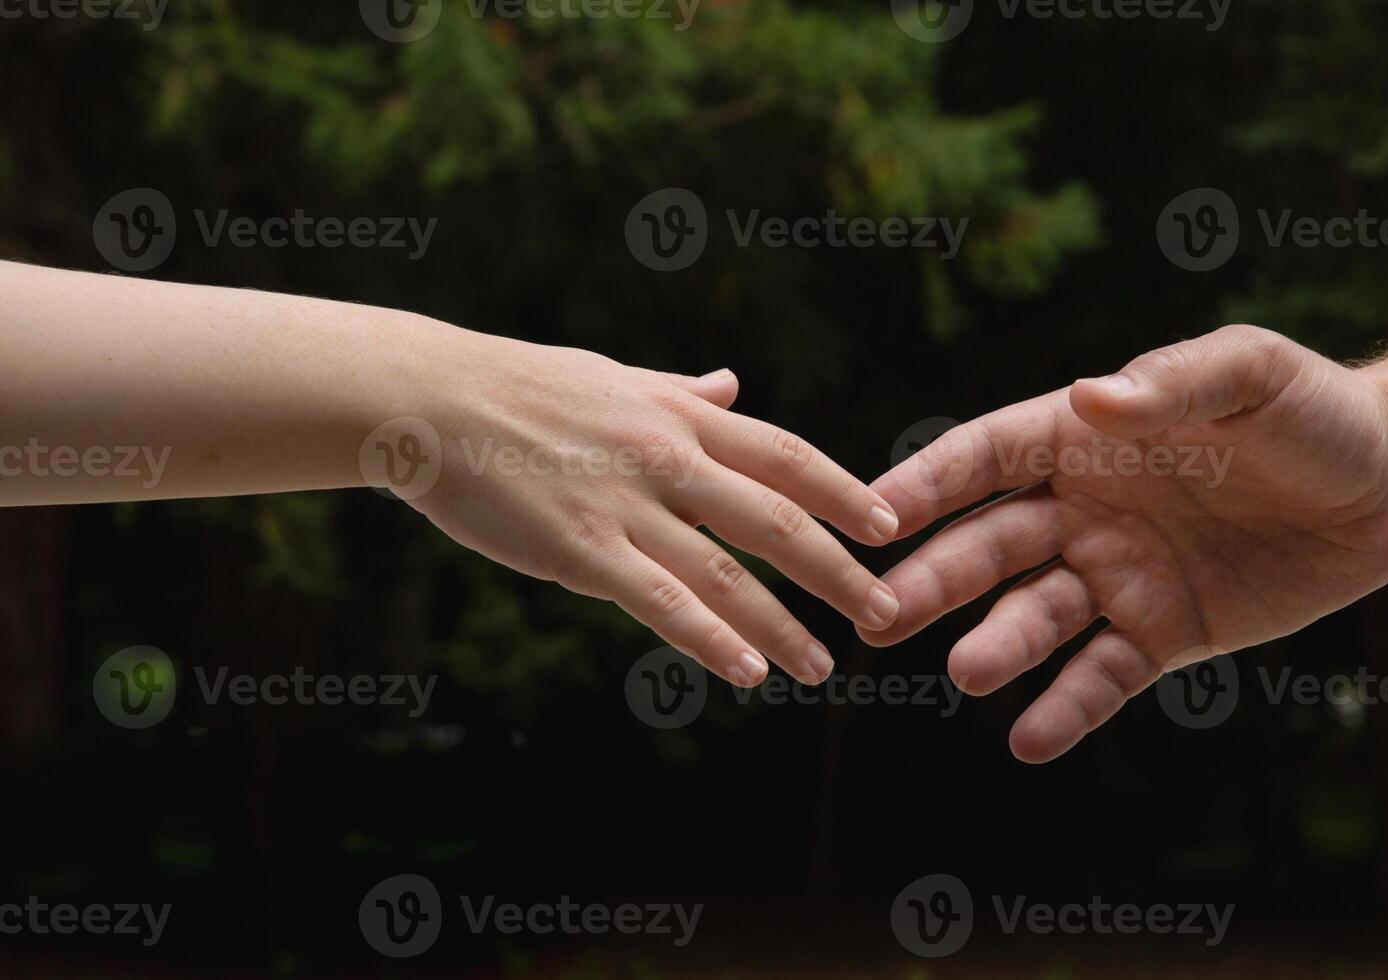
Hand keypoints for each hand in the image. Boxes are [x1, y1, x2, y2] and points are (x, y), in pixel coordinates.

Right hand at [379, 333, 902, 688]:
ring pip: (725, 572)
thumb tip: (731, 384)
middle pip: (775, 518)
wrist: (427, 397)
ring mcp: (624, 503)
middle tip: (887, 611)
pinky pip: (658, 602)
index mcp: (679, 415)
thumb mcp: (613, 376)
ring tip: (821, 666)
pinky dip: (709, 640)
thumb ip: (679, 392)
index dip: (845, 493)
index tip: (890, 527)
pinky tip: (746, 672)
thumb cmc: (518, 387)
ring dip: (782, 624)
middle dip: (838, 570)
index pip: (786, 456)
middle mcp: (666, 456)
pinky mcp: (578, 548)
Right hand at [860, 325, 1387, 761]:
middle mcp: (1083, 509)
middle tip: (881, 614)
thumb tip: (1092, 398)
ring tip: (968, 673)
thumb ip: (1171, 383)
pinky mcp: (1162, 633)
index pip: (986, 458)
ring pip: (1037, 616)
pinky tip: (1029, 741)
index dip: (928, 485)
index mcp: (1085, 436)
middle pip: (991, 545)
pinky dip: (1066, 708)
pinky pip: (1102, 676)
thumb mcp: (1249, 374)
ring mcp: (1118, 576)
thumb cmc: (1312, 409)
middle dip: (935, 578)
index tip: (872, 516)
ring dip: (999, 645)